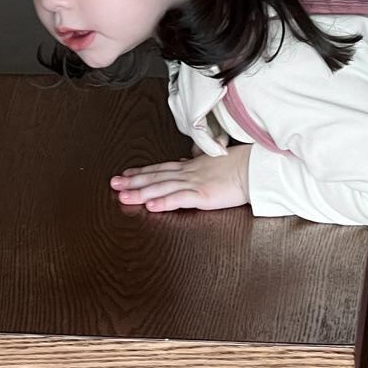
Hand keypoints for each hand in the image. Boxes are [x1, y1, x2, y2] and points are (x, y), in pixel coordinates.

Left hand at [110, 145, 251, 212]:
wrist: (254, 169)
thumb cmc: (239, 165)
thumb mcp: (214, 161)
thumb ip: (198, 163)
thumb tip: (186, 161)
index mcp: (191, 166)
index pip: (161, 168)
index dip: (141, 172)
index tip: (125, 175)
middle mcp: (188, 173)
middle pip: (155, 177)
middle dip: (133, 182)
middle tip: (114, 185)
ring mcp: (194, 184)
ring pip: (162, 188)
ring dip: (141, 192)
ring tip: (124, 197)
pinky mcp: (203, 195)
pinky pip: (179, 199)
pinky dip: (163, 202)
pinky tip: (150, 206)